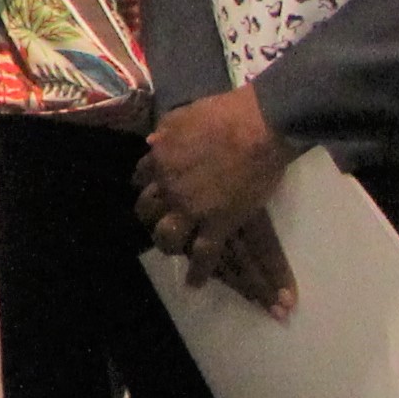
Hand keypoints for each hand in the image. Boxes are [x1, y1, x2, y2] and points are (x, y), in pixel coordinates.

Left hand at [140, 90, 303, 311]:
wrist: (257, 126)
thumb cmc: (225, 113)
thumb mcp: (184, 115)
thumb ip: (166, 130)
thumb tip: (152, 141)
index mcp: (160, 159)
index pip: (141, 177)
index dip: (147, 185)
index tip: (154, 189)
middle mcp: (169, 187)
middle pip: (147, 210)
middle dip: (151, 217)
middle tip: (160, 221)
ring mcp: (192, 208)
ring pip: (168, 236)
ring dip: (169, 244)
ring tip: (175, 249)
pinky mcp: (219, 223)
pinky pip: (205, 254)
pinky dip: (198, 272)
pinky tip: (194, 283)